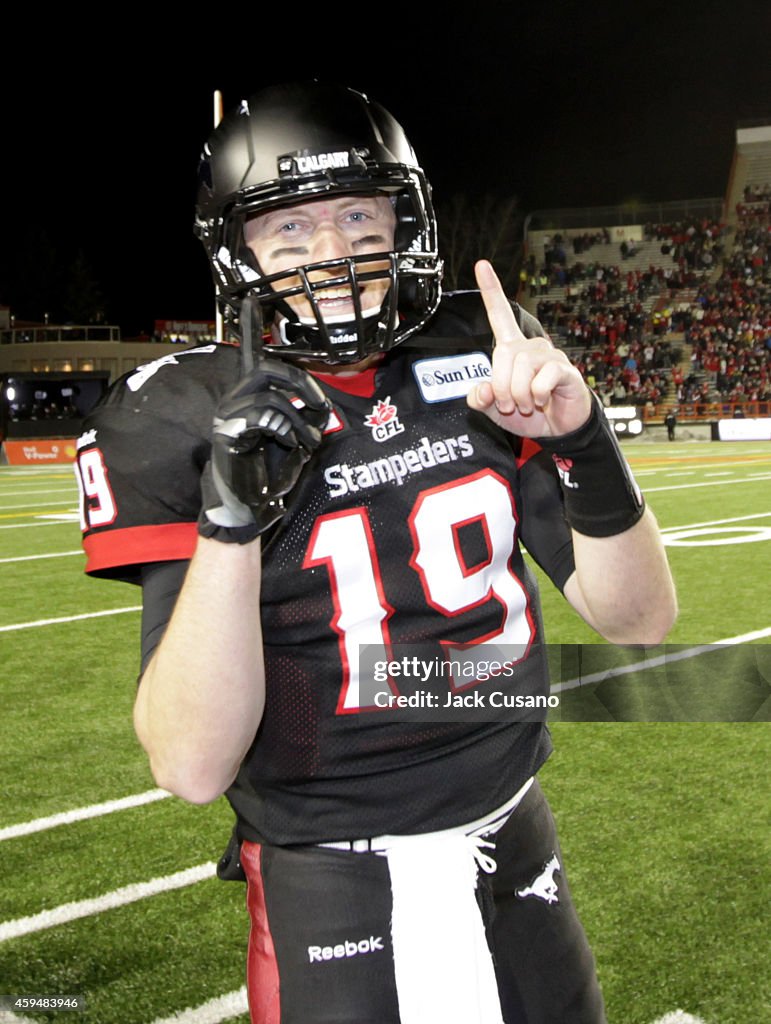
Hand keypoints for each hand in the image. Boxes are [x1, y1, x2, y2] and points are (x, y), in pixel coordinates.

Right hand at [201, 356, 329, 537]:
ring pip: (270, 399)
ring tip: (307, 442)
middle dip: (299, 384)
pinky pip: (258, 418)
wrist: (247, 504)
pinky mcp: (227, 434)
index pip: (271, 369)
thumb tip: (324, 406)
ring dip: (298, 421)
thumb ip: (307, 420)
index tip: (321, 400)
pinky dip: (282, 429)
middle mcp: (234, 402)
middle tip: (319, 405)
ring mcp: (228, 417)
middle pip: (266, 370)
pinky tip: (289, 444)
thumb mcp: (295, 440)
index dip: (300, 377)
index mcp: (248, 399)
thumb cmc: (267, 472)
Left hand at [466, 260, 591, 437]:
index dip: (491, 291)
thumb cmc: (528, 413)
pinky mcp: (564, 370)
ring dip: (518, 393)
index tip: (481, 265)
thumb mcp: (496, 410)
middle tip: (509, 405)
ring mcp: (549, 356)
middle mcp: (531, 347)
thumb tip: (480, 390)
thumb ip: (481, 399)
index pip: (500, 315)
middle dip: (500, 385)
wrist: (558, 429)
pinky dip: (537, 395)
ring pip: (522, 365)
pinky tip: (543, 400)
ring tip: (528, 405)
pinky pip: (543, 377)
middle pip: (504, 353)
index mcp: (512, 350)